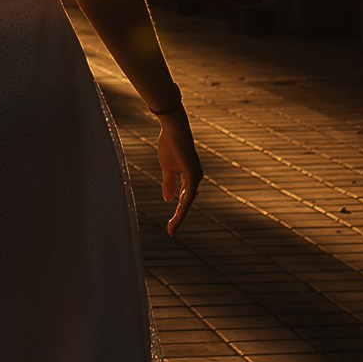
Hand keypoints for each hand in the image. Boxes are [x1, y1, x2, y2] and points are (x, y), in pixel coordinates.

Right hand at [158, 113, 202, 231]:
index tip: (171, 224)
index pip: (184, 198)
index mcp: (189, 176)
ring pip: (187, 202)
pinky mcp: (193, 175)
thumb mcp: (167, 167)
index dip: (178, 210)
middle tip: (171, 231)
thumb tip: (168, 199)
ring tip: (172, 229)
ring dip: (179, 216)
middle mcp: (195, 178)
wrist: (173, 130)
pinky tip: (177, 216)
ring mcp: (195, 177)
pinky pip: (187, 196)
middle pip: (186, 203)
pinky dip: (182, 207)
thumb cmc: (170, 144)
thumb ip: (169, 183)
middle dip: (179, 217)